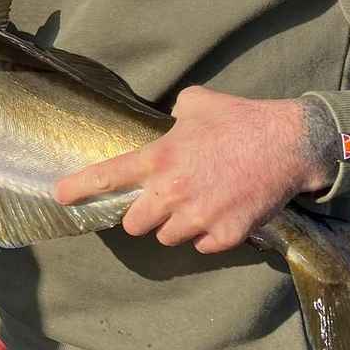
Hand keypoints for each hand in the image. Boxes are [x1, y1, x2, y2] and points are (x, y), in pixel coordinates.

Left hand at [54, 86, 337, 252]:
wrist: (290, 142)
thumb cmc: (241, 118)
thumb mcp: (197, 103)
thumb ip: (175, 114)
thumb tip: (171, 120)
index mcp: (160, 158)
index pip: (107, 176)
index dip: (79, 188)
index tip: (60, 196)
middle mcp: (173, 191)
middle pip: (134, 224)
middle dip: (143, 215)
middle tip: (161, 202)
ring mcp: (199, 216)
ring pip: (168, 237)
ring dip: (176, 226)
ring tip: (198, 204)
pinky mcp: (227, 234)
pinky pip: (202, 246)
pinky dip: (209, 236)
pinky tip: (222, 214)